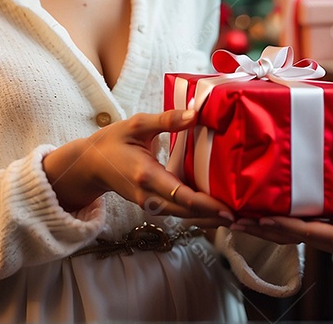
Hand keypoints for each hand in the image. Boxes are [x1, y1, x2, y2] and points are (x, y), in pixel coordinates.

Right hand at [43, 109, 232, 223]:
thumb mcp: (136, 124)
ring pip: (183, 215)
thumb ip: (166, 120)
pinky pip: (177, 212)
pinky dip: (196, 213)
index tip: (229, 210)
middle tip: (243, 216)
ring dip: (207, 217)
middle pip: (187, 211)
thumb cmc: (113, 141)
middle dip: (214, 215)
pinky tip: (214, 210)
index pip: (182, 195)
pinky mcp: (152, 204)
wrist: (90, 164)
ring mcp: (149, 203)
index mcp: (146, 175)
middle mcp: (149, 195)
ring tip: (234, 216)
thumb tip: (195, 114)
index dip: (207, 204)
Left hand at [230, 138, 332, 263]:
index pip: (318, 235)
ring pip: (313, 239)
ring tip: (252, 218)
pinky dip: (303, 225)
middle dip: (273, 231)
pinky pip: (326, 233)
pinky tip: (286, 213)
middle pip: (307, 240)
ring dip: (283, 230)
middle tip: (240, 220)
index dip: (287, 228)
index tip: (260, 221)